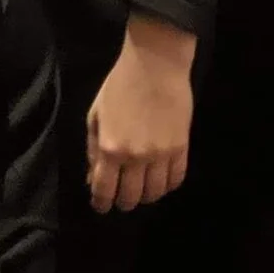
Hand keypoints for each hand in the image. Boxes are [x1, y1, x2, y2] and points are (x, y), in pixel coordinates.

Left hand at [86, 13, 196, 214]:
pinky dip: (168, 185)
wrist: (155, 66)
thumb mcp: (95, 115)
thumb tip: (92, 177)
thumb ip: (92, 149)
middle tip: (122, 200)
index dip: (101, 203)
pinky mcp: (181, 148)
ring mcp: (161, 154)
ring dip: (146, 196)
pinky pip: (177, 179)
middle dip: (124, 202)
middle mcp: (136, 157)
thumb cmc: (119, 86)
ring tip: (142, 191)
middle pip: (131, 196)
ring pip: (155, 192)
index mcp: (110, 148)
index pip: (104, 189)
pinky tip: (161, 181)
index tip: (101, 206)